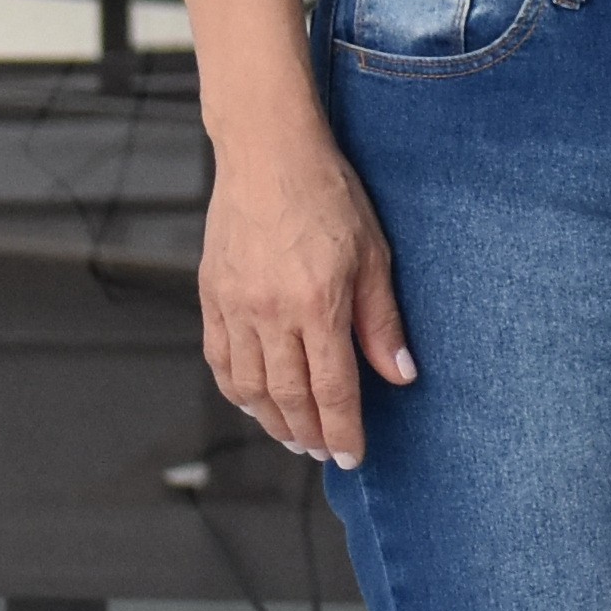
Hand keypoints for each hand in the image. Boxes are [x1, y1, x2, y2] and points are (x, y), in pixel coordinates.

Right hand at [202, 120, 413, 468]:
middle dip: (310, 433)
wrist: (268, 154)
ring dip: (272, 420)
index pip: (331, 389)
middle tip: (325, 452)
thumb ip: (382, 321)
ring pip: (249, 386)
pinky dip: (237, 389)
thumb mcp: (374, 256)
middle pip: (288, 396)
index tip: (352, 455)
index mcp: (317, 304)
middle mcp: (270, 313)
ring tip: (294, 436)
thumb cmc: (328, 195)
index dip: (343, 429)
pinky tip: (254, 401)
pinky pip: (220, 360)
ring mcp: (234, 307)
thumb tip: (399, 374)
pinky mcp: (211, 296)